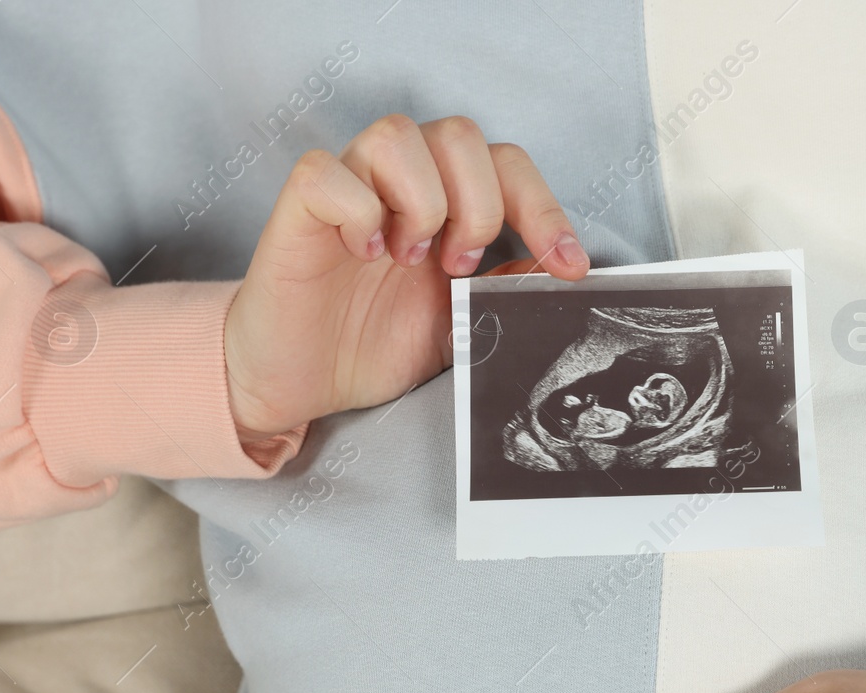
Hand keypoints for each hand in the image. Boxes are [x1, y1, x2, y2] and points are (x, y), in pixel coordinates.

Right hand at [224, 114, 588, 440]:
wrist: (303, 384)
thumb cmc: (371, 344)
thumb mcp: (462, 324)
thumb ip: (505, 289)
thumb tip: (561, 267)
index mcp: (445, 202)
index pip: (506, 164)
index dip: (544, 208)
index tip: (567, 266)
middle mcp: (398, 184)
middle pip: (459, 134)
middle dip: (480, 204)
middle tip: (459, 265)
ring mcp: (348, 190)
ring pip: (395, 134)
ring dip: (421, 200)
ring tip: (409, 257)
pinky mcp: (299, 210)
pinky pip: (325, 172)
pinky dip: (356, 209)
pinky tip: (363, 252)